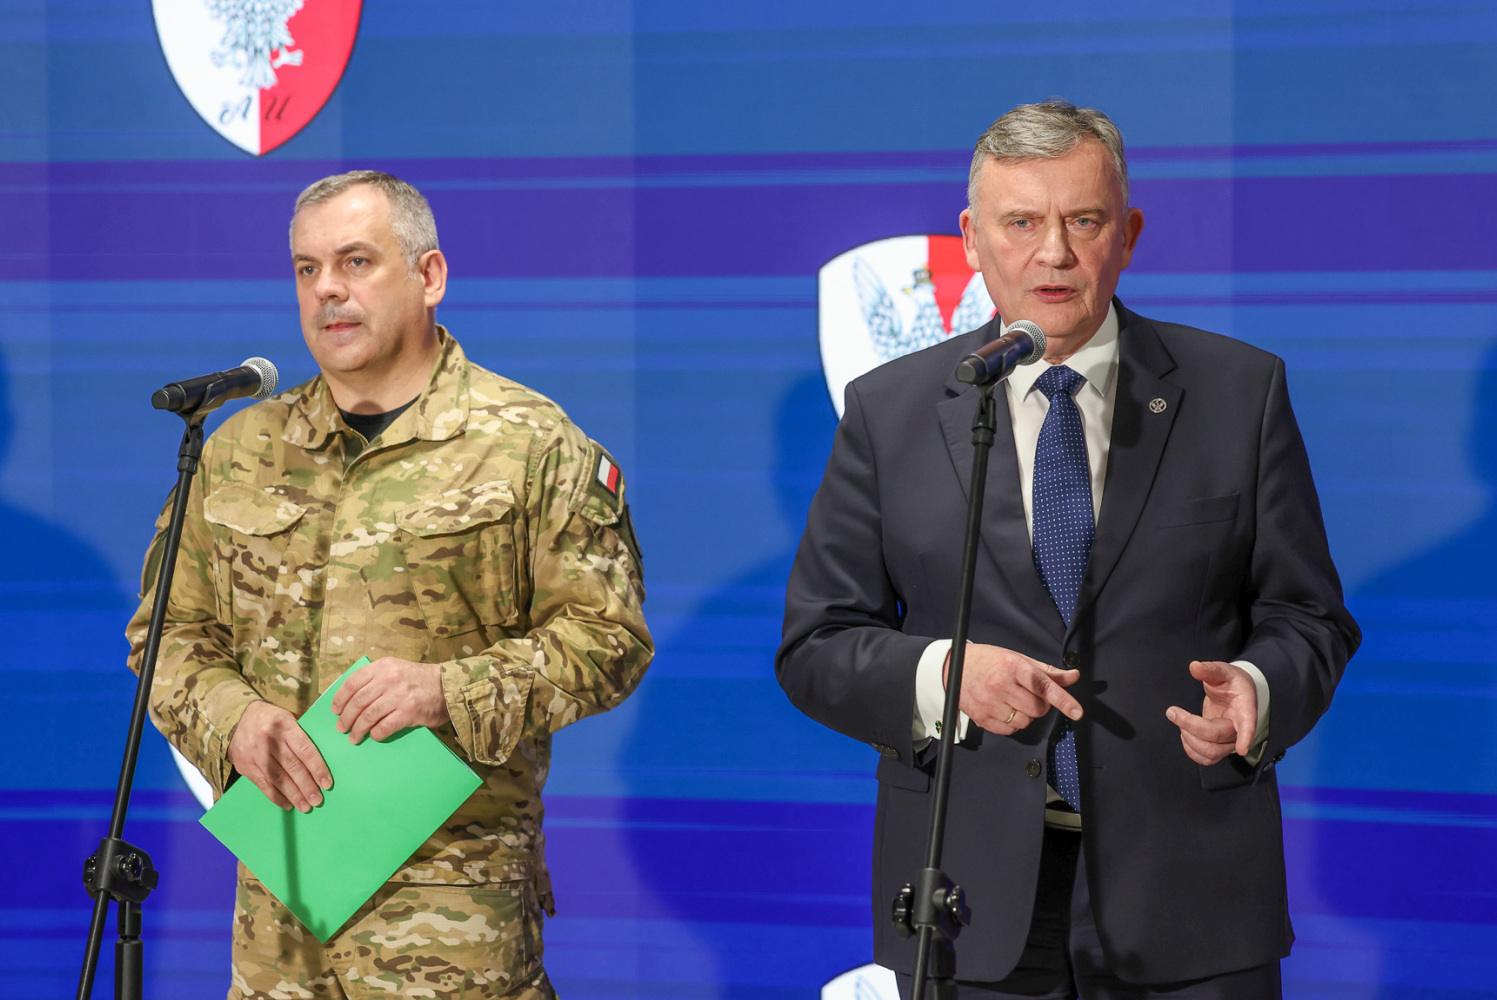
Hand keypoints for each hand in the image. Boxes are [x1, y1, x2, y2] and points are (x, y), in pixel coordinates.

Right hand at [227, 701, 331, 812]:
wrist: (236, 718)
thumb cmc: (270, 719)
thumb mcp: (287, 717)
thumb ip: (301, 735)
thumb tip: (318, 762)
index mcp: (284, 725)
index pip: (305, 750)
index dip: (317, 768)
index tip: (326, 783)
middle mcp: (269, 741)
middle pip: (292, 767)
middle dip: (306, 786)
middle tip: (317, 800)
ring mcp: (255, 755)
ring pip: (277, 779)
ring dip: (293, 795)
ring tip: (305, 806)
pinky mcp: (245, 766)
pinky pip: (263, 785)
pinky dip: (276, 796)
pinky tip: (288, 804)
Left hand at [331, 657, 449, 744]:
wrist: (448, 686)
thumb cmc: (419, 680)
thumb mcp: (396, 669)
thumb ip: (376, 678)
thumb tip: (350, 698)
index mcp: (384, 666)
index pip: (352, 682)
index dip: (340, 699)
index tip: (335, 710)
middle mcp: (389, 679)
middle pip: (358, 702)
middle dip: (346, 718)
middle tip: (342, 728)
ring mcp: (400, 695)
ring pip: (368, 716)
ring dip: (358, 730)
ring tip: (354, 738)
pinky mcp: (410, 711)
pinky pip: (385, 726)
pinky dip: (376, 733)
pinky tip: (375, 736)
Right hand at [948, 643, 1082, 735]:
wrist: (954, 667)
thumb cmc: (990, 661)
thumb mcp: (1018, 659)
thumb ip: (1047, 672)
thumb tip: (1073, 676)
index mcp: (1013, 666)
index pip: (1043, 685)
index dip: (1063, 700)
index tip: (1077, 712)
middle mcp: (1000, 685)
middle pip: (1037, 708)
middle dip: (1040, 705)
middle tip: (1028, 694)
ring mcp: (990, 703)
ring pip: (1025, 722)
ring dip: (1026, 715)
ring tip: (1013, 701)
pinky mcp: (981, 717)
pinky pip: (1010, 731)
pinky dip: (1013, 723)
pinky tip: (1004, 709)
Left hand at [1166, 660, 1257, 764]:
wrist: (1236, 695)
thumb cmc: (1233, 683)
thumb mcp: (1224, 671)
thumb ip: (1210, 669)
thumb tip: (1194, 667)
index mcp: (1245, 710)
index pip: (1248, 725)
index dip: (1246, 737)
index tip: (1243, 749)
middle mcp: (1238, 730)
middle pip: (1216, 737)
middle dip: (1190, 726)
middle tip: (1172, 711)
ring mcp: (1229, 741)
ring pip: (1211, 753)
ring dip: (1189, 741)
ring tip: (1179, 721)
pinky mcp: (1219, 746)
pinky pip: (1206, 759)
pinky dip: (1191, 750)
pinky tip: (1184, 734)